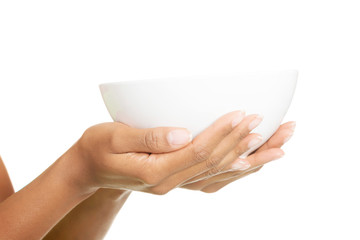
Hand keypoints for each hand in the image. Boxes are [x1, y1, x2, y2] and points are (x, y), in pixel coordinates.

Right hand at [65, 110, 263, 194]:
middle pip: (216, 164)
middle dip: (244, 142)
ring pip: (221, 173)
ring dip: (251, 158)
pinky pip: (214, 178)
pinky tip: (254, 161)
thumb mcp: (113, 136)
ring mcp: (176, 185)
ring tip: (280, 145)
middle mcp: (169, 183)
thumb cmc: (98, 147)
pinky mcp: (178, 181)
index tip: (242, 114)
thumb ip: (148, 136)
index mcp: (154, 172)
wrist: (90, 169)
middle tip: (274, 124)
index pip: (197, 152)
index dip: (222, 133)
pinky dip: (236, 169)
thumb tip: (182, 133)